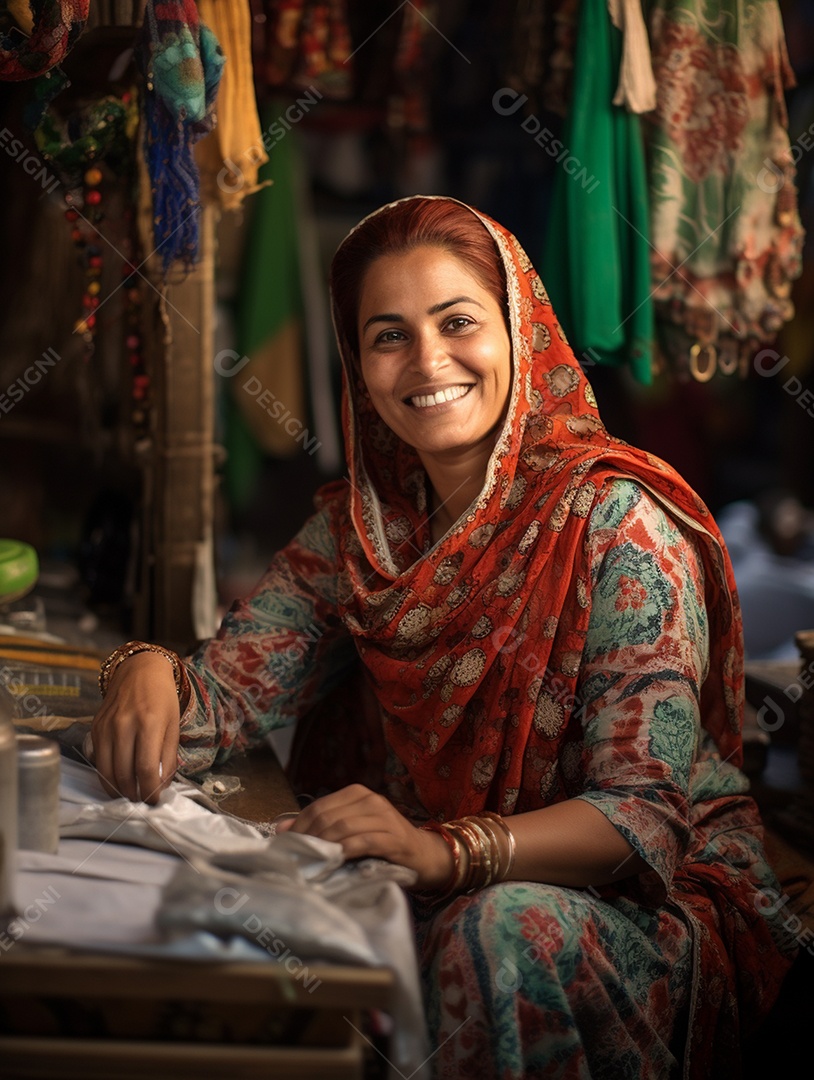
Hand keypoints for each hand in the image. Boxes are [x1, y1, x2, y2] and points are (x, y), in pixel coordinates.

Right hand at [90, 651, 181, 803]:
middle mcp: (124, 725)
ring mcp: (106, 726)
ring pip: (106, 771)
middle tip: (142, 800)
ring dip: (118, 790)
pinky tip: (117, 779)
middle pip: (124, 773)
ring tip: (130, 795)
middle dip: (134, 794)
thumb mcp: (174, 725)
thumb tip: (161, 786)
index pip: (146, 768)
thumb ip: (168, 757)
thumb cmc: (162, 698)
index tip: (155, 801)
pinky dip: (106, 776)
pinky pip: (97, 760)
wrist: (139, 671)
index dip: (150, 790)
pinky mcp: (95, 728)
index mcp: (149, 723)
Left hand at [276, 784, 453, 889]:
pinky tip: (336, 861)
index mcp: (357, 793)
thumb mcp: (352, 829)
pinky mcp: (394, 838)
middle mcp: (370, 800)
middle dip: (308, 838)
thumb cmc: (384, 843)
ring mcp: (384, 817)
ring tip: (312, 862)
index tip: (287, 844)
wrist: (424, 855)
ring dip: (323, 846)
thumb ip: (321, 825)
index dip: (300, 826)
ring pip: (343, 827)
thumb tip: (282, 828)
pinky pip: (363, 841)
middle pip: (328, 817)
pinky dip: (345, 851)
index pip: (319, 806)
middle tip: (297, 858)